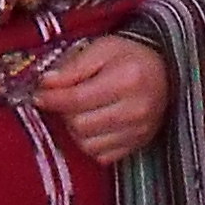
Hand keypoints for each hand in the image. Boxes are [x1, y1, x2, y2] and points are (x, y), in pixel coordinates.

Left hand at [35, 33, 170, 164]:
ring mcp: (138, 131)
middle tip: (64, 99)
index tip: (39, 94)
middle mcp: (135, 109)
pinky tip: (94, 125)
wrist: (165, 72)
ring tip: (81, 111)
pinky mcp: (138, 145)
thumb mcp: (102, 48)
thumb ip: (73, 66)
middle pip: (79, 125)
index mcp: (127, 79)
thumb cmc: (130, 57)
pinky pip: (101, 156)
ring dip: (76, 129)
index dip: (51, 99)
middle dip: (64, 112)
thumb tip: (46, 83)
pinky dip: (91, 143)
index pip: (76, 99)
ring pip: (87, 144)